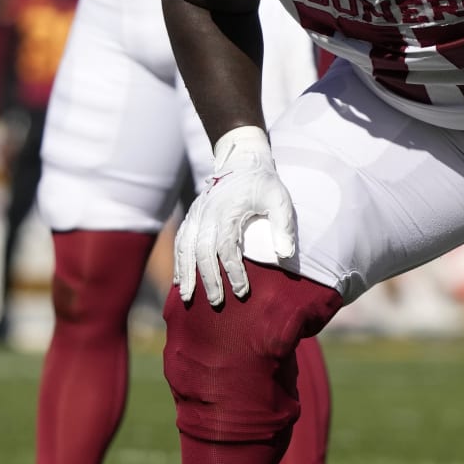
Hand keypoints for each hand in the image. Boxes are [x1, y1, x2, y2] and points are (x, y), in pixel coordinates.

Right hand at [175, 126, 295, 307]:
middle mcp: (206, 214)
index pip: (227, 248)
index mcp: (227, 212)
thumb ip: (283, 226)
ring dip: (186, 274)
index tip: (242, 292)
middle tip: (217, 303)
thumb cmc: (263, 183)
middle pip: (202, 252)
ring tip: (188, 298)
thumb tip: (285, 255)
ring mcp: (196, 214)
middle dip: (208, 280)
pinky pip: (180, 242)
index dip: (233, 272)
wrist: (242, 160)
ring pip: (185, 248)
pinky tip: (179, 281)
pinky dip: (178, 262)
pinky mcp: (192, 215)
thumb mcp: (279, 199)